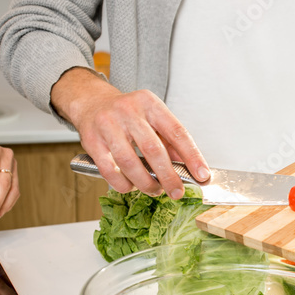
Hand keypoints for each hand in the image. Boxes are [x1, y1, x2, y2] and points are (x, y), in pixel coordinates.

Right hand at [52, 68, 209, 197]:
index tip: (202, 175)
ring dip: (145, 182)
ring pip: (129, 162)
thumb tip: (189, 167)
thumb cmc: (127, 113)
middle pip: (153, 149)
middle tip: (177, 192)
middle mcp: (129, 112)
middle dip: (169, 176)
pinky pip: (109, 170)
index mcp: (150, 104)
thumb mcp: (152, 118)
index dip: (192, 156)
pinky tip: (131, 187)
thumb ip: (170, 140)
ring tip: (155, 190)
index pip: (177, 132)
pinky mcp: (91, 141)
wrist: (91, 102)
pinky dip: (123, 184)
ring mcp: (108, 125)